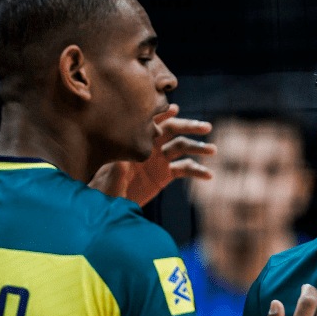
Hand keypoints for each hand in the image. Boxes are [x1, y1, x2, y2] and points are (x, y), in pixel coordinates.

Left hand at [89, 104, 216, 205]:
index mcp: (133, 142)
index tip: (174, 109)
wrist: (108, 206)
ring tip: (213, 150)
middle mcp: (147, 146)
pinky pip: (184, 168)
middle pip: (171, 130)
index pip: (149, 123)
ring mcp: (157, 159)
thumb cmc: (103, 191)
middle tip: (206, 127)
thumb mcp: (107, 183)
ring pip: (181, 146)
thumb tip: (122, 162)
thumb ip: (116, 173)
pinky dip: (197, 171)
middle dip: (188, 126)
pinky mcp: (164, 174)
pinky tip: (209, 176)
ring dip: (198, 147)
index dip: (161, 115)